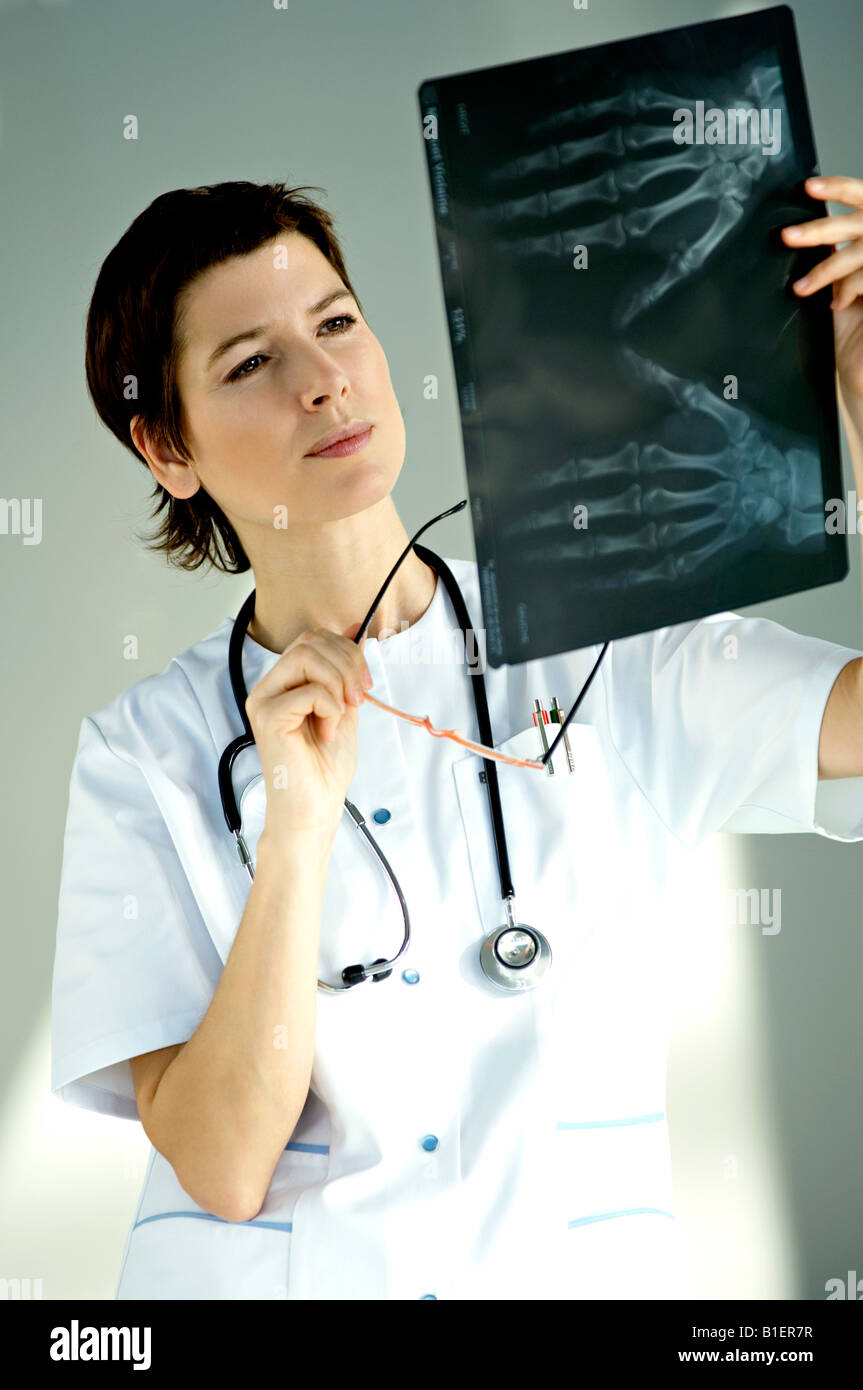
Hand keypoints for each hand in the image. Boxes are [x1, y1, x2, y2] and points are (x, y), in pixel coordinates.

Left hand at [782, 174, 862, 403]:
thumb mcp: (846, 277)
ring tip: (800, 288)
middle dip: (820, 230)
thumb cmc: (857, 316)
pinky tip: (837, 304)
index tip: (808, 187)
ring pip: (856, 254)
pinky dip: (849, 288)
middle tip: (787, 236)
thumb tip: (805, 234)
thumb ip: (836, 254)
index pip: (860, 195)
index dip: (838, 188)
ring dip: (826, 270)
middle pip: (855, 224)